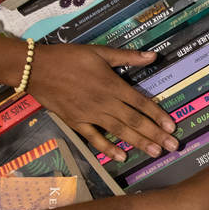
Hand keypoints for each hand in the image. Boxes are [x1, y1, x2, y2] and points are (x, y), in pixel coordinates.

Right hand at [29, 43, 177, 161]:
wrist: (35, 68)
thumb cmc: (68, 57)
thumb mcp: (99, 52)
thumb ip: (127, 57)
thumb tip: (153, 56)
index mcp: (112, 84)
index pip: (141, 102)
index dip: (158, 115)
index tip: (172, 126)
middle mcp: (105, 102)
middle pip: (135, 120)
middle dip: (155, 134)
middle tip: (173, 146)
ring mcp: (90, 114)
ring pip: (119, 131)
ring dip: (139, 143)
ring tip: (156, 153)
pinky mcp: (76, 122)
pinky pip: (94, 138)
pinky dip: (107, 148)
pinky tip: (121, 157)